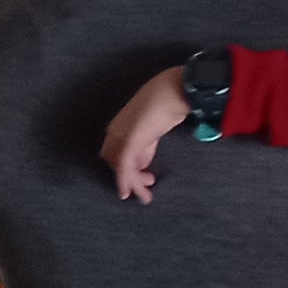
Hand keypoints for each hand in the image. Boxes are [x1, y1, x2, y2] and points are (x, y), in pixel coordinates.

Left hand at [102, 69, 193, 203]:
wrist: (173, 91)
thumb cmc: (168, 101)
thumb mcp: (154, 126)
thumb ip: (147, 142)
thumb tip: (144, 161)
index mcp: (121, 123)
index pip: (116, 149)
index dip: (128, 164)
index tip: (146, 173)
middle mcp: (116, 129)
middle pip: (113, 159)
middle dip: (129, 174)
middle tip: (149, 182)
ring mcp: (120, 134)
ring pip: (119, 166)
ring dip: (132, 183)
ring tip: (146, 195)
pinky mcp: (129, 142)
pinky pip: (124, 167)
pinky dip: (127, 182)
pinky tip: (130, 192)